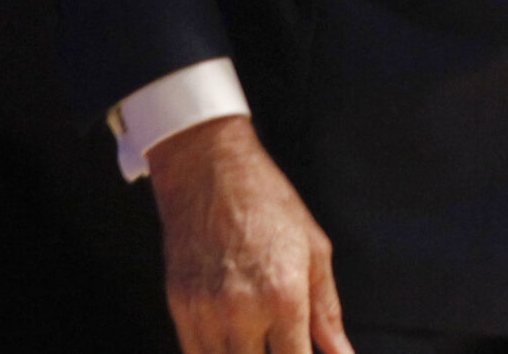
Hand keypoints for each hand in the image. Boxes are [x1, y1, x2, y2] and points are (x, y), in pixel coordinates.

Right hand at [146, 115, 353, 353]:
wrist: (210, 172)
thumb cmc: (270, 205)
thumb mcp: (314, 252)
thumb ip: (327, 313)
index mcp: (284, 296)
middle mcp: (242, 311)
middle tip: (283, 343)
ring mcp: (205, 313)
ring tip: (260, 339)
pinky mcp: (179, 309)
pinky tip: (234, 343)